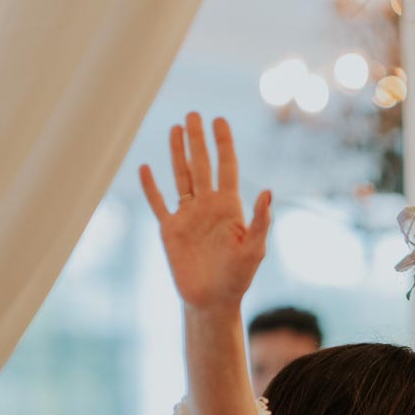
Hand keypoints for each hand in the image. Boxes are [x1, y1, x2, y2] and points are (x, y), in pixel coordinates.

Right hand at [139, 114, 271, 316]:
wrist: (212, 301)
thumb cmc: (238, 278)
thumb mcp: (254, 249)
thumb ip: (260, 220)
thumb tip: (269, 192)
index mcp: (230, 207)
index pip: (227, 167)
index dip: (224, 144)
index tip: (219, 121)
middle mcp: (208, 206)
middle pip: (201, 165)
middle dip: (198, 140)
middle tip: (194, 114)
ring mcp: (188, 216)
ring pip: (181, 176)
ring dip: (177, 153)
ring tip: (175, 128)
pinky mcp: (170, 229)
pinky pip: (158, 203)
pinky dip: (151, 186)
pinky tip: (145, 168)